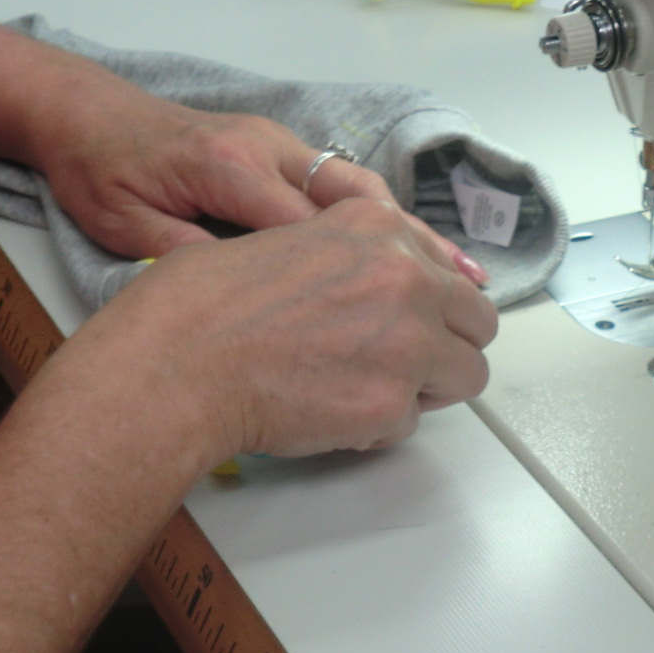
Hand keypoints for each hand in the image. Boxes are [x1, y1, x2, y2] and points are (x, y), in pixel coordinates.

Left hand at [33, 81, 488, 284]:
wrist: (80, 116)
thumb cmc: (99, 173)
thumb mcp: (129, 229)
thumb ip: (188, 259)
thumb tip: (244, 302)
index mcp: (230, 170)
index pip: (309, 230)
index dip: (359, 280)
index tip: (400, 328)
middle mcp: (270, 150)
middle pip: (362, 205)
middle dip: (416, 257)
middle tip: (463, 304)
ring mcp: (282, 146)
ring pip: (367, 192)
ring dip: (416, 238)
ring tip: (464, 281)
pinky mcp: (282, 151)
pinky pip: (350, 187)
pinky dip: (390, 221)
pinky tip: (420, 252)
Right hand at [76, 193, 499, 463]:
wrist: (175, 364)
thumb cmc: (201, 307)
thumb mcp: (285, 236)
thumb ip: (348, 251)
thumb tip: (373, 278)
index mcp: (378, 227)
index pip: (449, 267)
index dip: (435, 300)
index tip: (426, 317)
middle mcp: (406, 276)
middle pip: (478, 320)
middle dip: (447, 343)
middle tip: (405, 362)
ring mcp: (407, 341)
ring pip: (466, 374)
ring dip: (427, 386)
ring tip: (370, 391)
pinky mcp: (392, 402)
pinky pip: (412, 422)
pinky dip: (379, 425)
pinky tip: (331, 412)